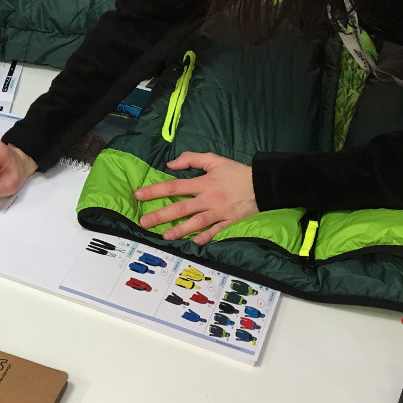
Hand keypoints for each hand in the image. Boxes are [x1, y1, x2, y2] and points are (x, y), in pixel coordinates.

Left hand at [133, 152, 256, 243]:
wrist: (263, 184)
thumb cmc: (237, 172)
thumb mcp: (215, 160)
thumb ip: (192, 159)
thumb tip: (170, 164)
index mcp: (203, 183)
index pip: (174, 186)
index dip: (155, 190)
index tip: (139, 195)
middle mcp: (208, 199)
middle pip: (181, 208)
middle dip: (161, 215)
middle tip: (144, 222)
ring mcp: (219, 212)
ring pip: (196, 223)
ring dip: (179, 230)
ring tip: (165, 236)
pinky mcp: (230, 223)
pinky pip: (216, 232)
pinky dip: (205, 238)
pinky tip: (194, 243)